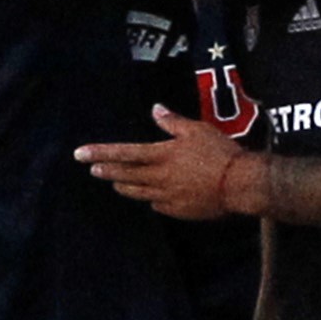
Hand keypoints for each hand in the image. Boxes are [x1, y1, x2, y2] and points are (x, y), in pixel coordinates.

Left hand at [75, 106, 257, 219]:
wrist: (240, 184)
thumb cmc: (220, 153)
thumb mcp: (197, 130)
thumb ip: (173, 122)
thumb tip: (156, 109)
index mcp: (162, 155)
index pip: (124, 153)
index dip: (101, 153)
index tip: (80, 154)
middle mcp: (159, 177)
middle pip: (125, 175)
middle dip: (107, 171)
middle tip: (93, 169)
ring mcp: (167, 197)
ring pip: (137, 192)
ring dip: (124, 186)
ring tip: (116, 182)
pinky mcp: (178, 210)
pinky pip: (157, 205)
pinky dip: (150, 198)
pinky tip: (149, 197)